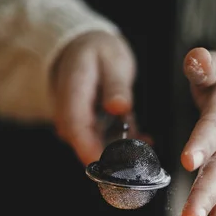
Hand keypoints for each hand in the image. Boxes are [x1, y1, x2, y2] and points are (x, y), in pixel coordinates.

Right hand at [52, 31, 135, 164]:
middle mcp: (70, 113)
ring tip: (145, 149)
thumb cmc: (96, 51)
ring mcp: (78, 123)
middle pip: (84, 144)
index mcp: (72, 94)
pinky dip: (125, 143)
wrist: (83, 48)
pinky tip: (144, 139)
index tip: (110, 167)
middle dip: (111, 159)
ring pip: (96, 147)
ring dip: (122, 152)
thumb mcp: (111, 59)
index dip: (91, 150)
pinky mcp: (88, 128)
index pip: (76, 128)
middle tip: (137, 163)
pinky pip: (105, 142)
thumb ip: (116, 84)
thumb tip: (118, 106)